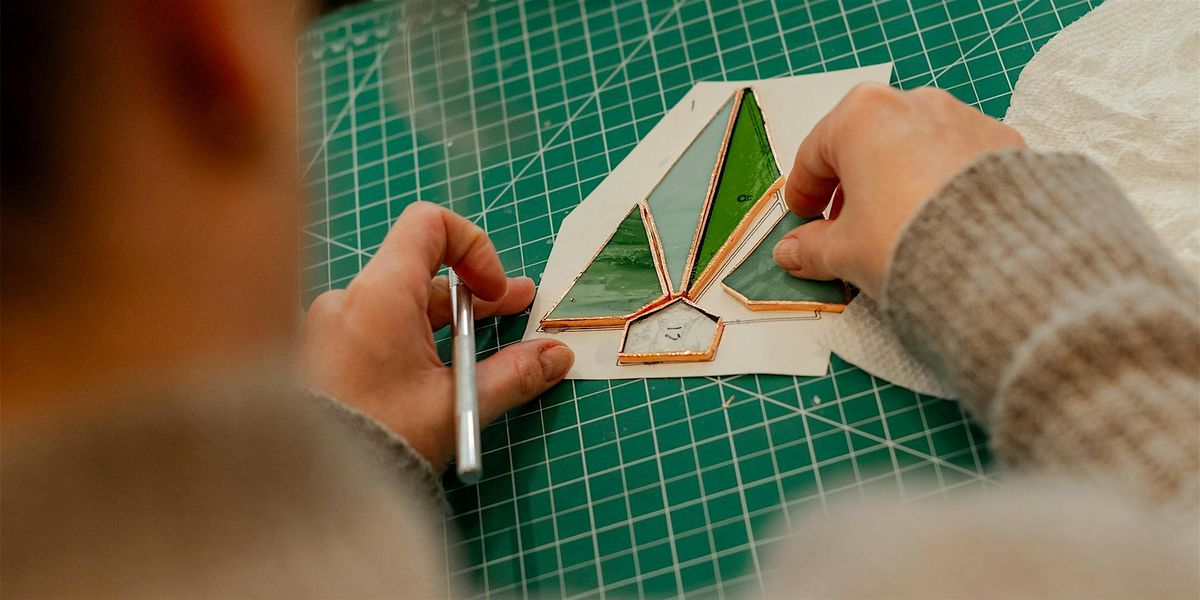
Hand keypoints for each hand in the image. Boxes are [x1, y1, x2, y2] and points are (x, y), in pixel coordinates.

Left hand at [301, 202, 573, 470]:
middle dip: (473, 294)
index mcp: (381, 294)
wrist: (307, 491)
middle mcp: (348, 300)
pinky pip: (369, 334)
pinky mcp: (316, 358)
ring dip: (442, 325)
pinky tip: (425, 378)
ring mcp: (326, 328)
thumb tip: (555, 356)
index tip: (495, 292)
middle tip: (516, 310)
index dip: (473, 248)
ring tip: (477, 354)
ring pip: (397, 309)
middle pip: (421, 275)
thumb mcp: (456, 406)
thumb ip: (513, 374)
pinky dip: (405, 344)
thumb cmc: (380, 440)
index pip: (429, 226)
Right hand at [772, 84, 1025, 298]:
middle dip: (850, 184)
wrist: (994, 256)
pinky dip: (938, 181)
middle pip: (865, 143)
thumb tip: (793, 253)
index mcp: (861, 116)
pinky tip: (937, 217)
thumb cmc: (904, 239)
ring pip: (913, 146)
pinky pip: (955, 157)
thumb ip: (812, 248)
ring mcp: (961, 117)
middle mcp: (911, 103)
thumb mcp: (843, 252)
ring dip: (895, 179)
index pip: (815, 153)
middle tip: (842, 224)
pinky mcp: (1000, 141)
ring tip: (893, 223)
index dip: (803, 189)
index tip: (802, 214)